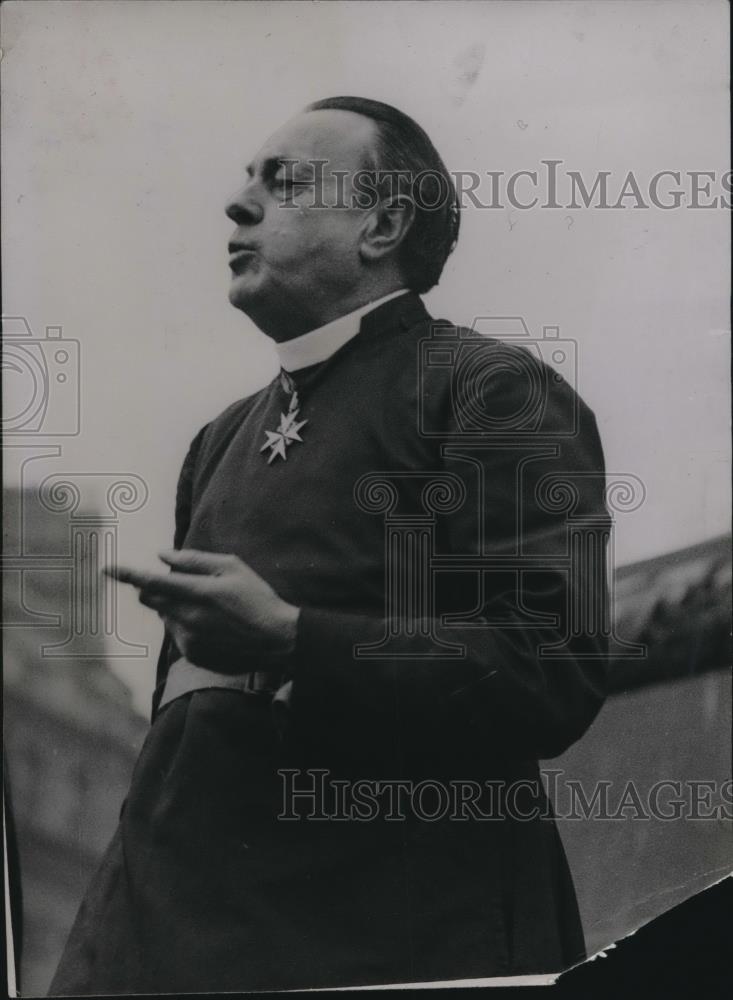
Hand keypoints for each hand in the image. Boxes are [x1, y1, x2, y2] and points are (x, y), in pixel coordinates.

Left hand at [105, 549, 299, 673]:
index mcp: (198, 592)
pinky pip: (178, 635)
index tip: (107, 568)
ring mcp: (190, 639)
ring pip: (165, 617)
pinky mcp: (193, 655)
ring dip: (176, 608)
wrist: (276, 640)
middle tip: (180, 585)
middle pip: (151, 599)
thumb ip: (194, 560)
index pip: (152, 581)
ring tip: (211, 609)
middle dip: (154, 588)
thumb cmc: (257, 597)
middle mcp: (189, 617)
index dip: (127, 574)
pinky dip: (188, 626)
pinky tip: (215, 627)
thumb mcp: (232, 567)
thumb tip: (162, 556)